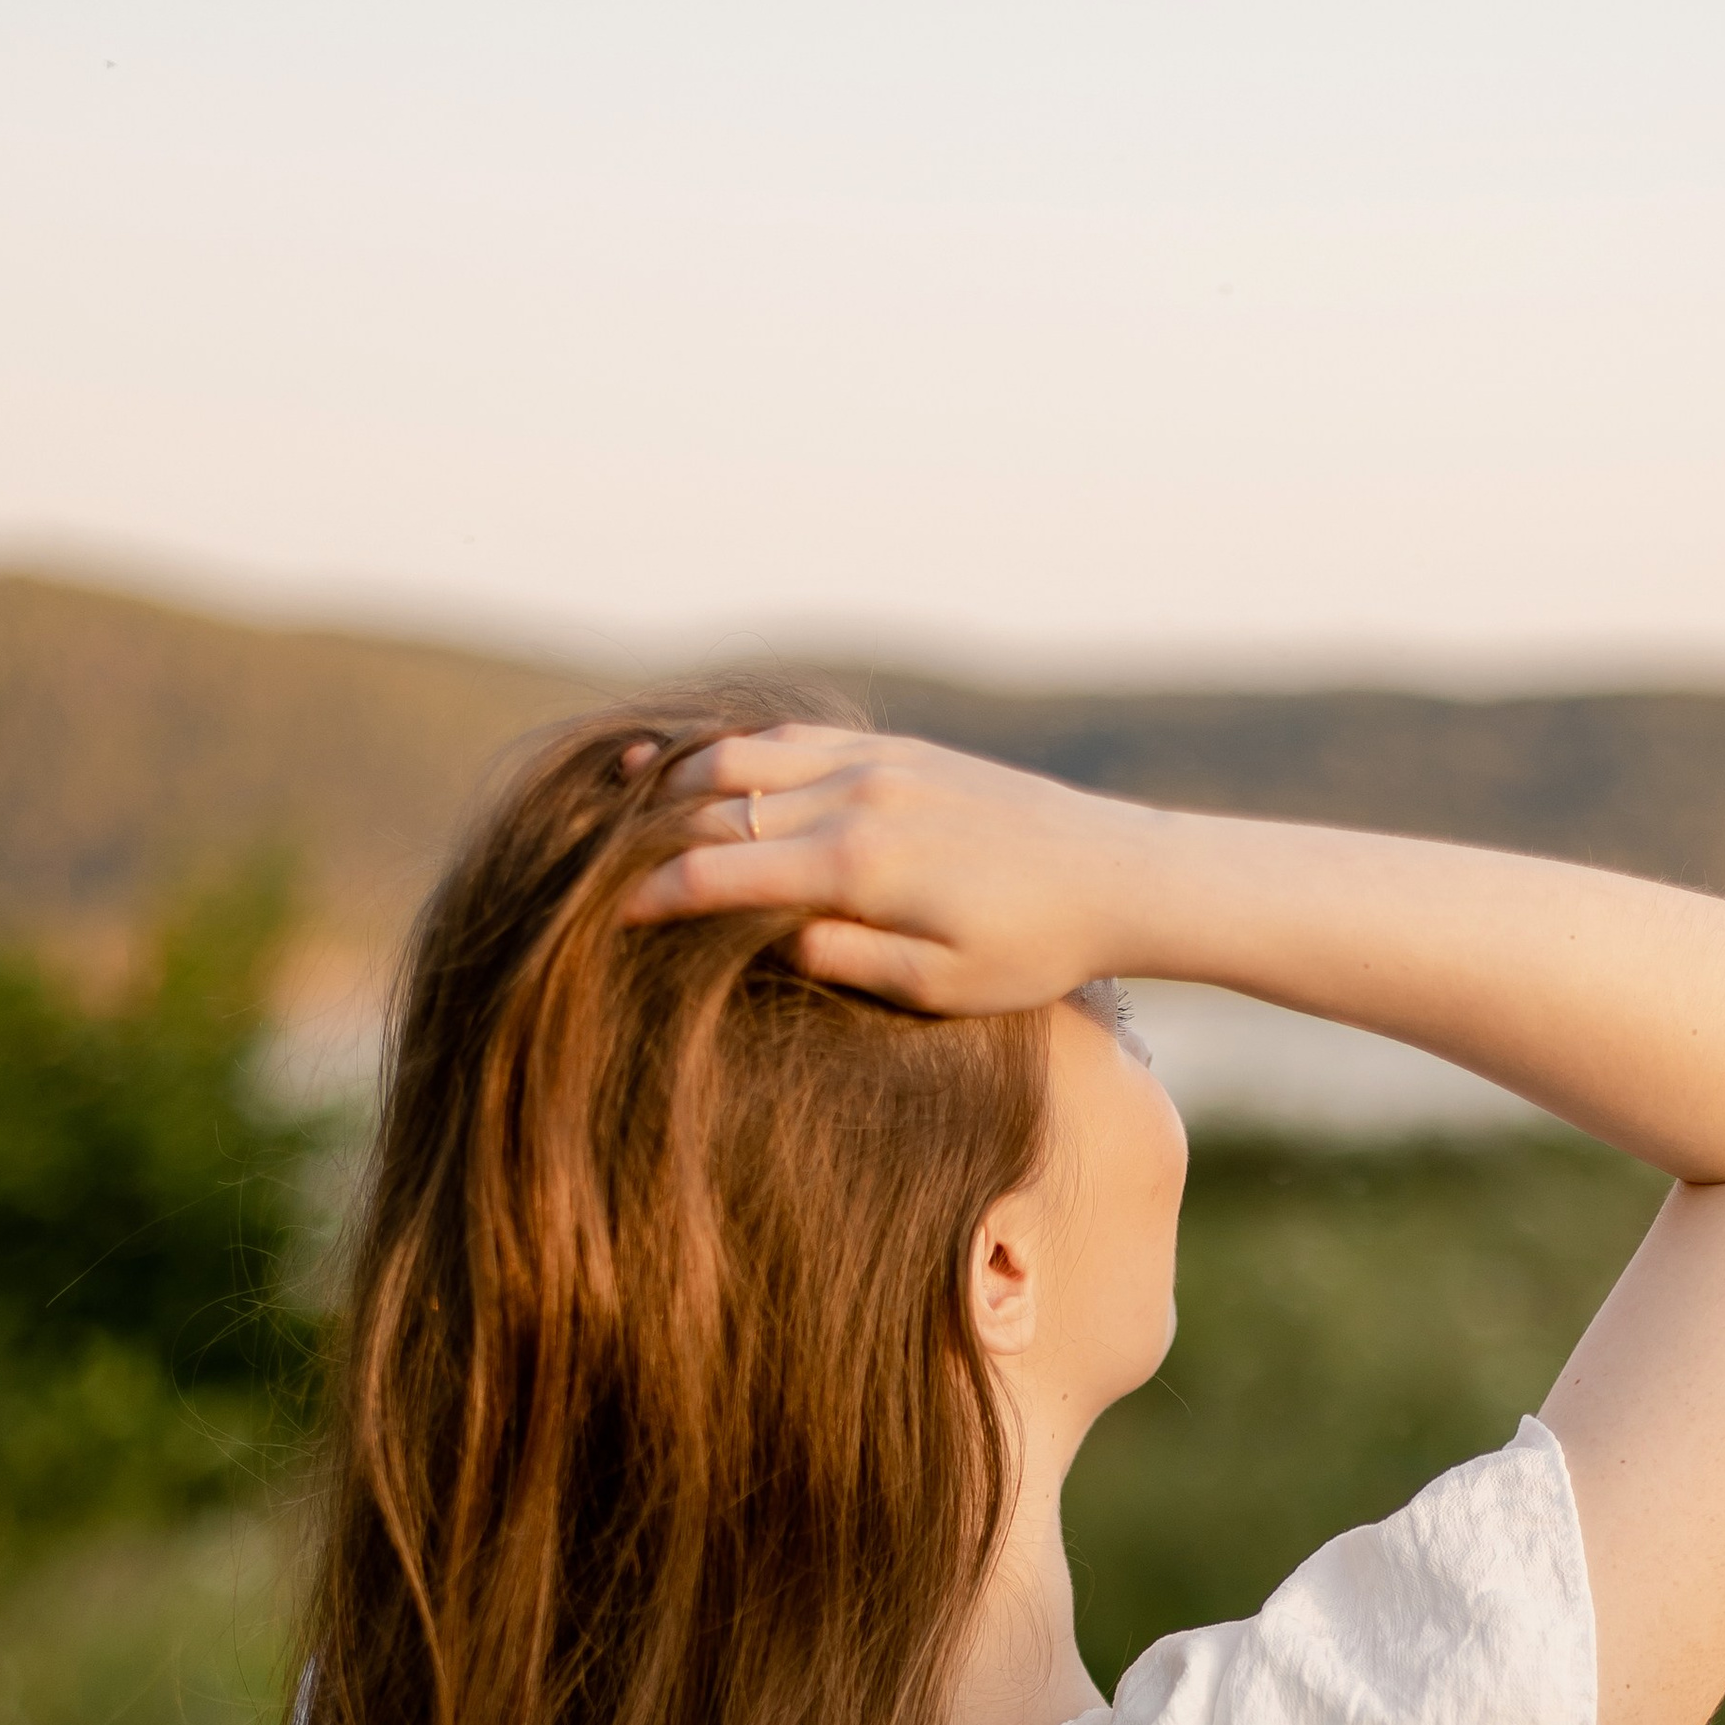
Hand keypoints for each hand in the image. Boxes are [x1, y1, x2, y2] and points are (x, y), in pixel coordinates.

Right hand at [620, 723, 1152, 1011]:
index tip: (614, 921)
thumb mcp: (938, 985)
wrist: (1115, 874)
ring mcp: (877, 762)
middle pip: (719, 808)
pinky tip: (721, 775)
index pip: (720, 874)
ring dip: (686, 785)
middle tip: (609, 871)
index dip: (655, 897)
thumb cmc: (1033, 949)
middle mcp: (857, 798)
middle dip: (654, 840)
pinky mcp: (900, 749)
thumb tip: (768, 941)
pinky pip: (797, 739)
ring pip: (747, 757)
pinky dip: (744, 754)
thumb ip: (845, 961)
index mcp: (857, 865)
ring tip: (642, 815)